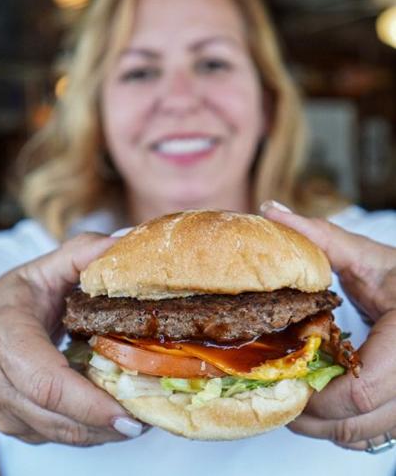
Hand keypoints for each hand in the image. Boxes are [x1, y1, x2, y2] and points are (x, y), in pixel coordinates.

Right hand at [0, 233, 145, 445]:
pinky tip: (113, 414)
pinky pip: (60, 437)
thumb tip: (123, 242)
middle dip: (110, 423)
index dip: (91, 404)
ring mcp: (4, 410)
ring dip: (105, 430)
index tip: (132, 414)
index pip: (47, 382)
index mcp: (4, 337)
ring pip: (63, 434)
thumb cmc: (7, 304)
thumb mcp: (39, 271)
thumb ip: (81, 254)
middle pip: (60, 417)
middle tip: (153, 415)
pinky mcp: (16, 429)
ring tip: (142, 415)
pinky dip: (91, 430)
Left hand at [262, 201, 395, 450]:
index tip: (281, 378)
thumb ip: (324, 239)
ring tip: (293, 400)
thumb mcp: (371, 258)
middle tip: (275, 393)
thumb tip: (272, 212)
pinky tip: (323, 405)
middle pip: (357, 422)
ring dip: (324, 426)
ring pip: (366, 435)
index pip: (359, 390)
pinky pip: (376, 435)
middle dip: (309, 414)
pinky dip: (346, 427)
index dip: (314, 394)